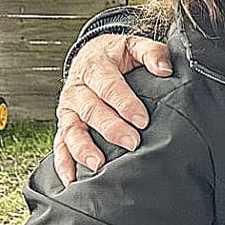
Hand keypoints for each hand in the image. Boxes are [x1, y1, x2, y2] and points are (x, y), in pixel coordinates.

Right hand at [53, 33, 170, 183]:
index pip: (109, 86)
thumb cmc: (118, 55)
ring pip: (71, 129)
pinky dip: (63, 163)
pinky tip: (71, 179)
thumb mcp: (134, 45)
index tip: (142, 120)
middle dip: (110, 128)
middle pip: (91, 110)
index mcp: (96, 67)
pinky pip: (59, 144)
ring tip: (98, 164)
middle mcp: (77, 89)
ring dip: (83, 148)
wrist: (92, 55)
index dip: (125, 103)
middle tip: (132, 142)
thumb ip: (151, 53)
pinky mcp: (65, 124)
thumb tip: (164, 69)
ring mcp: (68, 109)